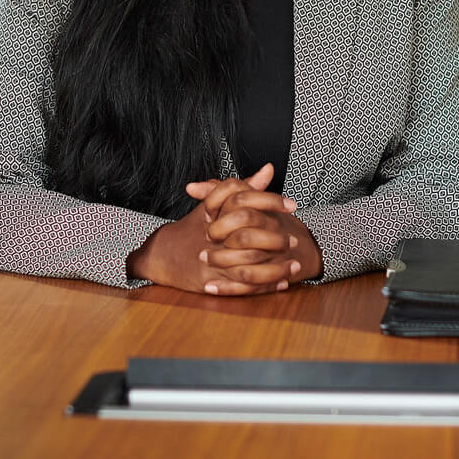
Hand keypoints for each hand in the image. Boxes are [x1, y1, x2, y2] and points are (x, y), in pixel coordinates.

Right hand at [127, 169, 300, 295]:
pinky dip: (264, 287)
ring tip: (295, 266)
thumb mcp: (215, 204)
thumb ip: (244, 188)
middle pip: (249, 238)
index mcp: (214, 214)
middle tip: (296, 239)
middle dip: (275, 239)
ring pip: (249, 268)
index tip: (293, 205)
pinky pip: (243, 288)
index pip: (245, 202)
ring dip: (275, 269)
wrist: (161, 254)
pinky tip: (282, 284)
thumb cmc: (192, 227)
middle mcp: (212, 238)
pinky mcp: (211, 283)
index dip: (271, 202)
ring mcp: (210, 262)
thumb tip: (269, 169)